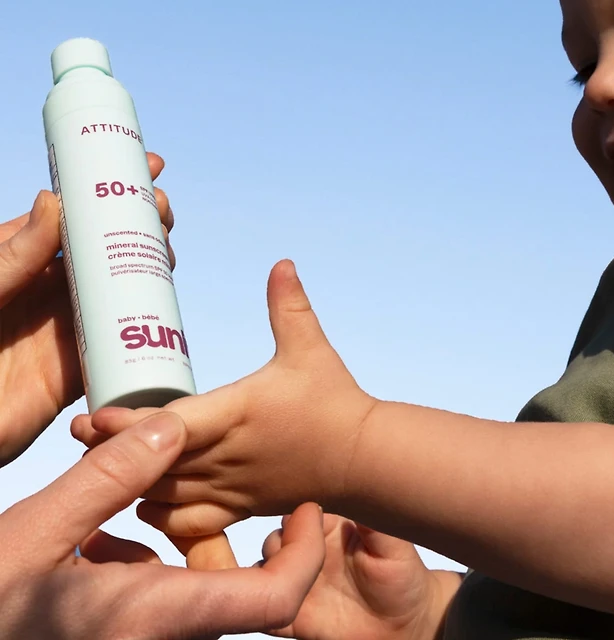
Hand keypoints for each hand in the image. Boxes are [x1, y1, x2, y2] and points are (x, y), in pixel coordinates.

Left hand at [0, 153, 174, 465]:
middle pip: (104, 246)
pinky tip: (165, 299)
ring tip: (165, 246)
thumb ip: (12, 256)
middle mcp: (47, 289)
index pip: (72, 215)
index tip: (143, 167)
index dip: (107, 190)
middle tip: (161, 206)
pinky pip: (121, 341)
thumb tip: (55, 201)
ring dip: (149, 262)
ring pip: (121, 286)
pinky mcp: (79, 368)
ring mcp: (66, 325)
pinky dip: (146, 322)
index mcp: (18, 260)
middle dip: (139, 220)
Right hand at [0, 410, 325, 638]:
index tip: (303, 507)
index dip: (305, 553)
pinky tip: (99, 544)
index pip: (275, 601)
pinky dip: (146, 563)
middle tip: (206, 480)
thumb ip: (109, 476)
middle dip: (227, 529)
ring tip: (138, 497)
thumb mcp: (36, 532)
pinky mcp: (125, 637)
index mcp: (158, 616)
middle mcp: (164, 638)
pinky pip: (161, 599)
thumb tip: (170, 424)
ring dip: (178, 540)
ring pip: (196, 586)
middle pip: (241, 587)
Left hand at [73, 259, 376, 521]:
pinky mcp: (240, 506)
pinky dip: (161, 515)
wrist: (363, 458)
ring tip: (102, 464)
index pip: (171, 423)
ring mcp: (232, 486)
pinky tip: (146, 499)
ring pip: (166, 495)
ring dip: (132, 482)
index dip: (127, 423)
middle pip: (154, 462)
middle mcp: (228, 455)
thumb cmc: (335, 400)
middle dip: (111, 451)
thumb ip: (289, 304)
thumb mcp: (310, 347)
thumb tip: (281, 262)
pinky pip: (189, 523)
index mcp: (238, 413)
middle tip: (77, 434)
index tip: (92, 415)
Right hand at [261, 513, 460, 639]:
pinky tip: (282, 604)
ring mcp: (298, 581)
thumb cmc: (402, 577)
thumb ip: (374, 518)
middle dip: (279, 543)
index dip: (295, 510)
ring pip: (262, 568)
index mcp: (329, 525)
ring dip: (268, 572)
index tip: (301, 517)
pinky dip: (260, 607)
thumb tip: (362, 479)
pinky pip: (263, 610)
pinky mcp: (292, 615)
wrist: (402, 627)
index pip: (298, 508)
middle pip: (275, 536)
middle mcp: (308, 550)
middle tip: (296, 553)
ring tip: (295, 581)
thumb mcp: (393, 544)